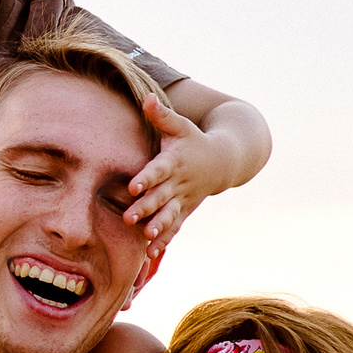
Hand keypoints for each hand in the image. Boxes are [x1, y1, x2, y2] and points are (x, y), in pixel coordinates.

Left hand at [124, 92, 227, 249]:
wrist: (224, 160)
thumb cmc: (193, 140)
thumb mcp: (180, 125)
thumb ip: (161, 115)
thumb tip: (147, 97)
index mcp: (174, 162)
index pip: (158, 170)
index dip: (147, 178)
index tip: (133, 186)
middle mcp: (179, 183)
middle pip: (160, 197)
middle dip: (146, 208)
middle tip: (128, 218)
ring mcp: (183, 199)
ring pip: (170, 215)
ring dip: (158, 228)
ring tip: (146, 238)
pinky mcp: (185, 210)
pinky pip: (175, 227)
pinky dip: (165, 240)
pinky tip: (150, 255)